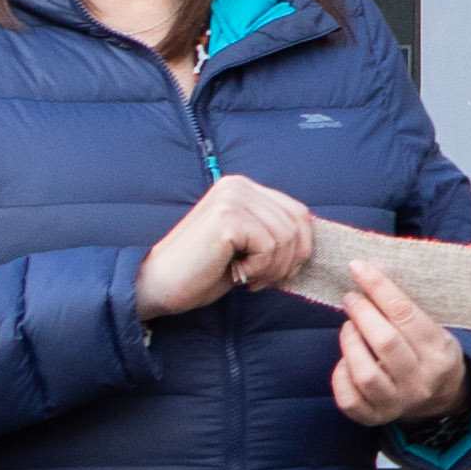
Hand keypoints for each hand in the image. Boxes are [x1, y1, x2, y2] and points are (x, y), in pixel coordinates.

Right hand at [141, 171, 314, 318]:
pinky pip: (269, 247)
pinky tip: (237, 274)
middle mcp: (238, 185)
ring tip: (248, 277)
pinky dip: (260, 269)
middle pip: (297, 224)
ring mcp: (232, 198)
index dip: (299, 247)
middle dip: (288, 260)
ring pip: (286, 237)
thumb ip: (274, 232)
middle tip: (263, 279)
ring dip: (273, 268)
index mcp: (244, 188)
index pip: (298, 212)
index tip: (278, 271)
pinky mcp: (227, 218)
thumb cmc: (203, 270)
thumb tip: (313, 241)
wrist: (158, 284)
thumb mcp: (247, 245)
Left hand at [330, 257, 470, 432]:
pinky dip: (341, 375)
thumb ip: (405, 311)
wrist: (441, 396)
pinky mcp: (375, 417)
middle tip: (351, 298)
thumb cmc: (430, 352)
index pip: (406, 314)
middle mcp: (420, 381)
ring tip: (349, 328)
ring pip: (366, 373)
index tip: (358, 267)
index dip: (379, 287)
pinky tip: (346, 361)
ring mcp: (397, 402)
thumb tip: (367, 277)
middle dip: (362, 313)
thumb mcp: (434, 328)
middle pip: (386, 342)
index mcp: (439, 353)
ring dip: (350, 343)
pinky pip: (349, 399)